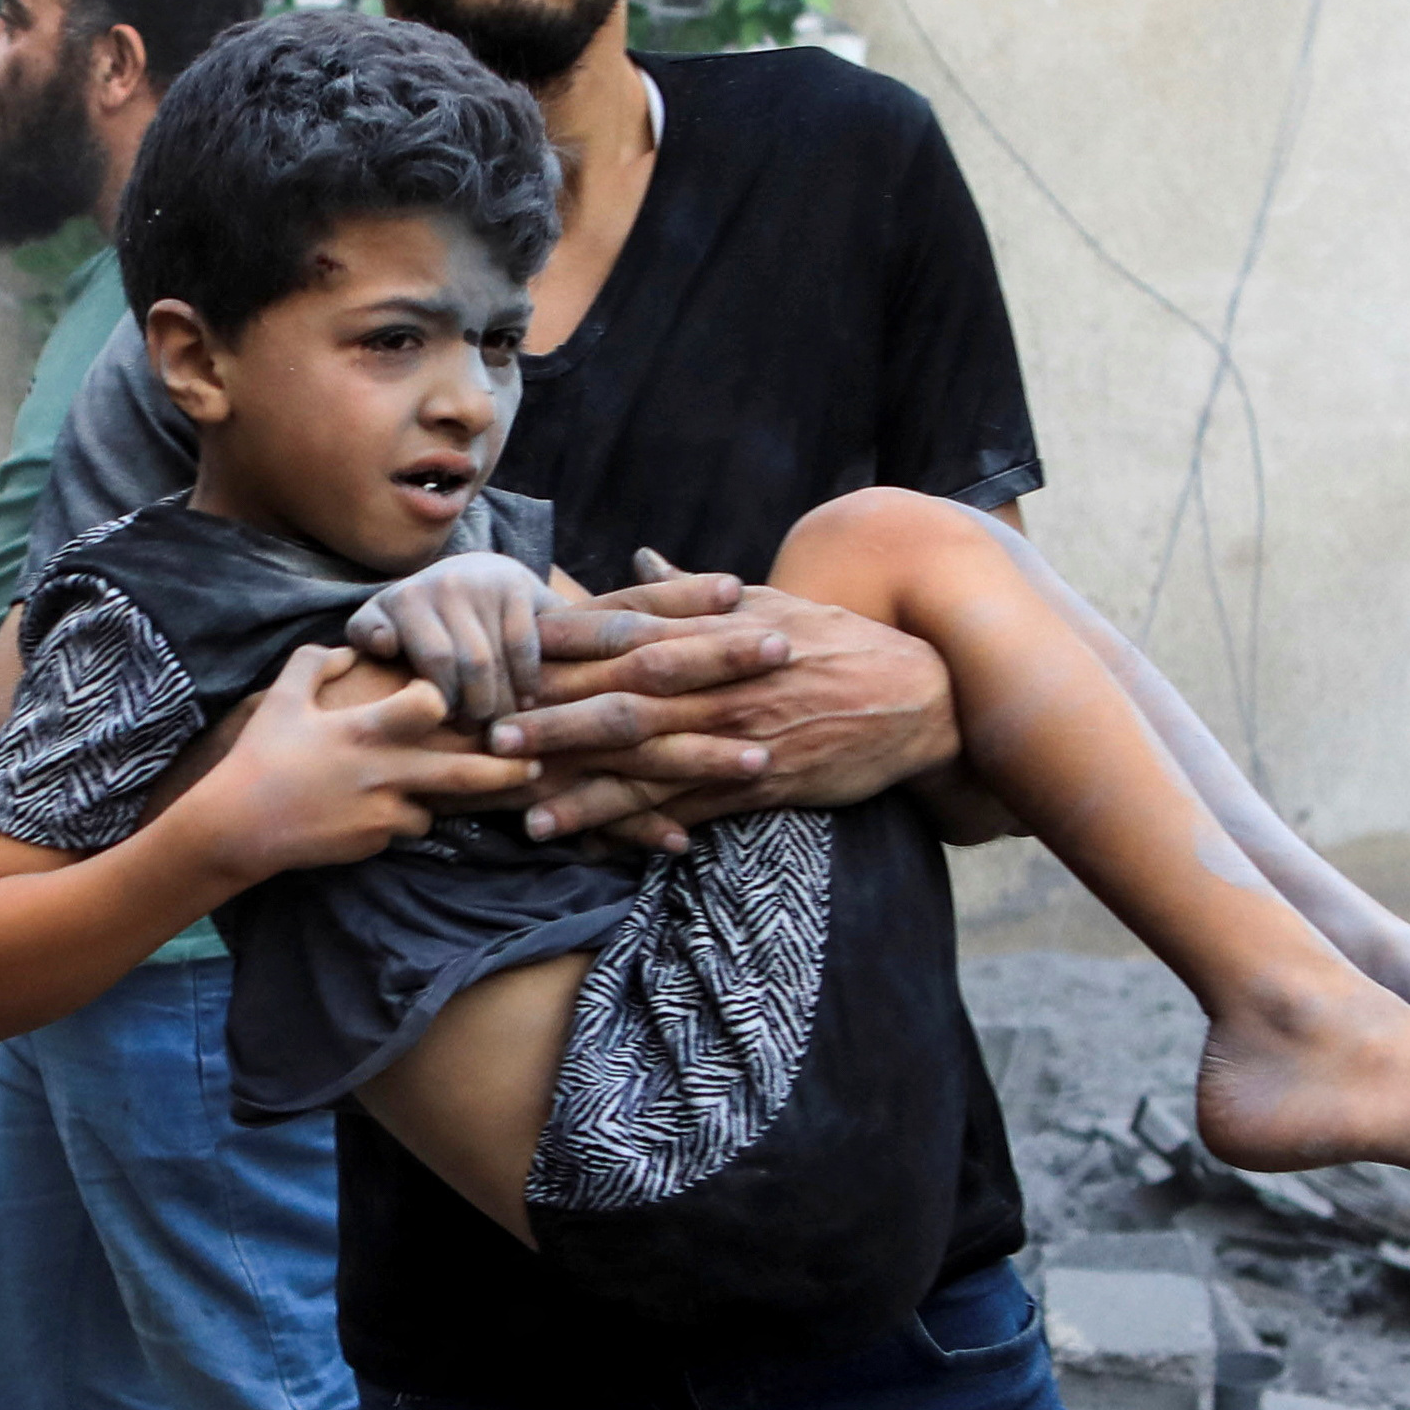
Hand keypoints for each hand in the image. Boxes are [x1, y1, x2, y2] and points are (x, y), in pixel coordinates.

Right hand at [187, 645, 537, 878]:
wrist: (237, 825)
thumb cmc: (260, 755)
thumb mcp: (283, 697)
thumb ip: (318, 661)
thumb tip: (351, 647)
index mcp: (366, 729)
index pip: (432, 704)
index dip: (444, 696)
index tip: (446, 697)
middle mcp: (384, 772)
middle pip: (464, 772)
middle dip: (507, 770)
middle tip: (537, 763)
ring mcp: (382, 812)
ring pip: (435, 805)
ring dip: (433, 796)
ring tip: (425, 789)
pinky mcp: (374, 842)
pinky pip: (403, 827)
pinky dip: (396, 819)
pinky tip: (368, 812)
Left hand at [339, 552, 561, 728]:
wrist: (475, 571)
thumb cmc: (422, 616)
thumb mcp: (385, 619)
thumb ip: (369, 633)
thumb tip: (385, 644)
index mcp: (408, 598)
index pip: (435, 662)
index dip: (443, 700)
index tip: (444, 718)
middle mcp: (446, 584)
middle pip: (471, 665)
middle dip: (475, 708)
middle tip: (475, 731)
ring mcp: (486, 583)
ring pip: (498, 661)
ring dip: (502, 701)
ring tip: (499, 724)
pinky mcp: (519, 586)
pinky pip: (524, 646)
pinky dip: (527, 680)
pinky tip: (525, 700)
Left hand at [492, 570, 944, 851]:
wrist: (918, 694)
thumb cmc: (838, 641)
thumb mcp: (767, 602)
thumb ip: (693, 594)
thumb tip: (639, 563)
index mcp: (711, 638)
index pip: (622, 647)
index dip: (560, 659)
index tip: (504, 664)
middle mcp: (717, 688)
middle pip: (620, 709)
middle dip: (553, 726)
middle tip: (491, 741)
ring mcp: (737, 740)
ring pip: (647, 768)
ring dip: (585, 793)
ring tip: (527, 815)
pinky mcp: (761, 785)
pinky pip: (693, 810)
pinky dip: (647, 829)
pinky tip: (602, 845)